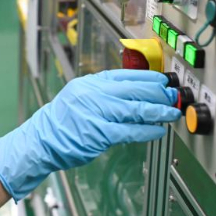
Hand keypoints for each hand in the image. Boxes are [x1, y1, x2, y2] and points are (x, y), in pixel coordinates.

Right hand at [0, 70, 179, 201]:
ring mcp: (96, 113)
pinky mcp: (99, 133)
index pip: (127, 75)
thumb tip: (135, 93)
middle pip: (135, 88)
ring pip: (136, 108)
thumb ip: (105, 93)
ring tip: (172, 112)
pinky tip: (157, 131)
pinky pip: (129, 130)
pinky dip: (147, 130)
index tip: (164, 80)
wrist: (41, 140)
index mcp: (92, 83)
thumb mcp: (81, 97)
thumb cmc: (63, 122)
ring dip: (158, 110)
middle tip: (174, 95)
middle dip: (159, 92)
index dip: (150, 78)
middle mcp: (94, 93)